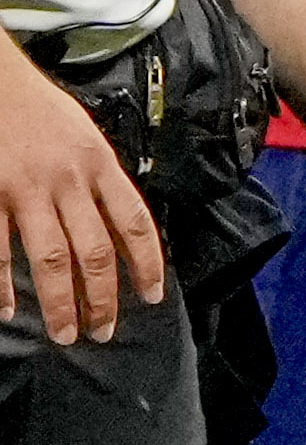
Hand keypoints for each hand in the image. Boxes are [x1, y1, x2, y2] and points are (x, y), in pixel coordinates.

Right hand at [0, 56, 163, 340]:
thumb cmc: (39, 109)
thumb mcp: (85, 137)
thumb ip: (102, 180)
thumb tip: (122, 226)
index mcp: (99, 165)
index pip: (135, 223)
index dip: (148, 264)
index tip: (152, 297)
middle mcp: (67, 180)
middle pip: (95, 252)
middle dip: (103, 299)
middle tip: (104, 332)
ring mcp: (25, 189)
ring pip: (52, 259)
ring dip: (60, 303)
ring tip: (66, 335)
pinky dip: (2, 283)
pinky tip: (7, 310)